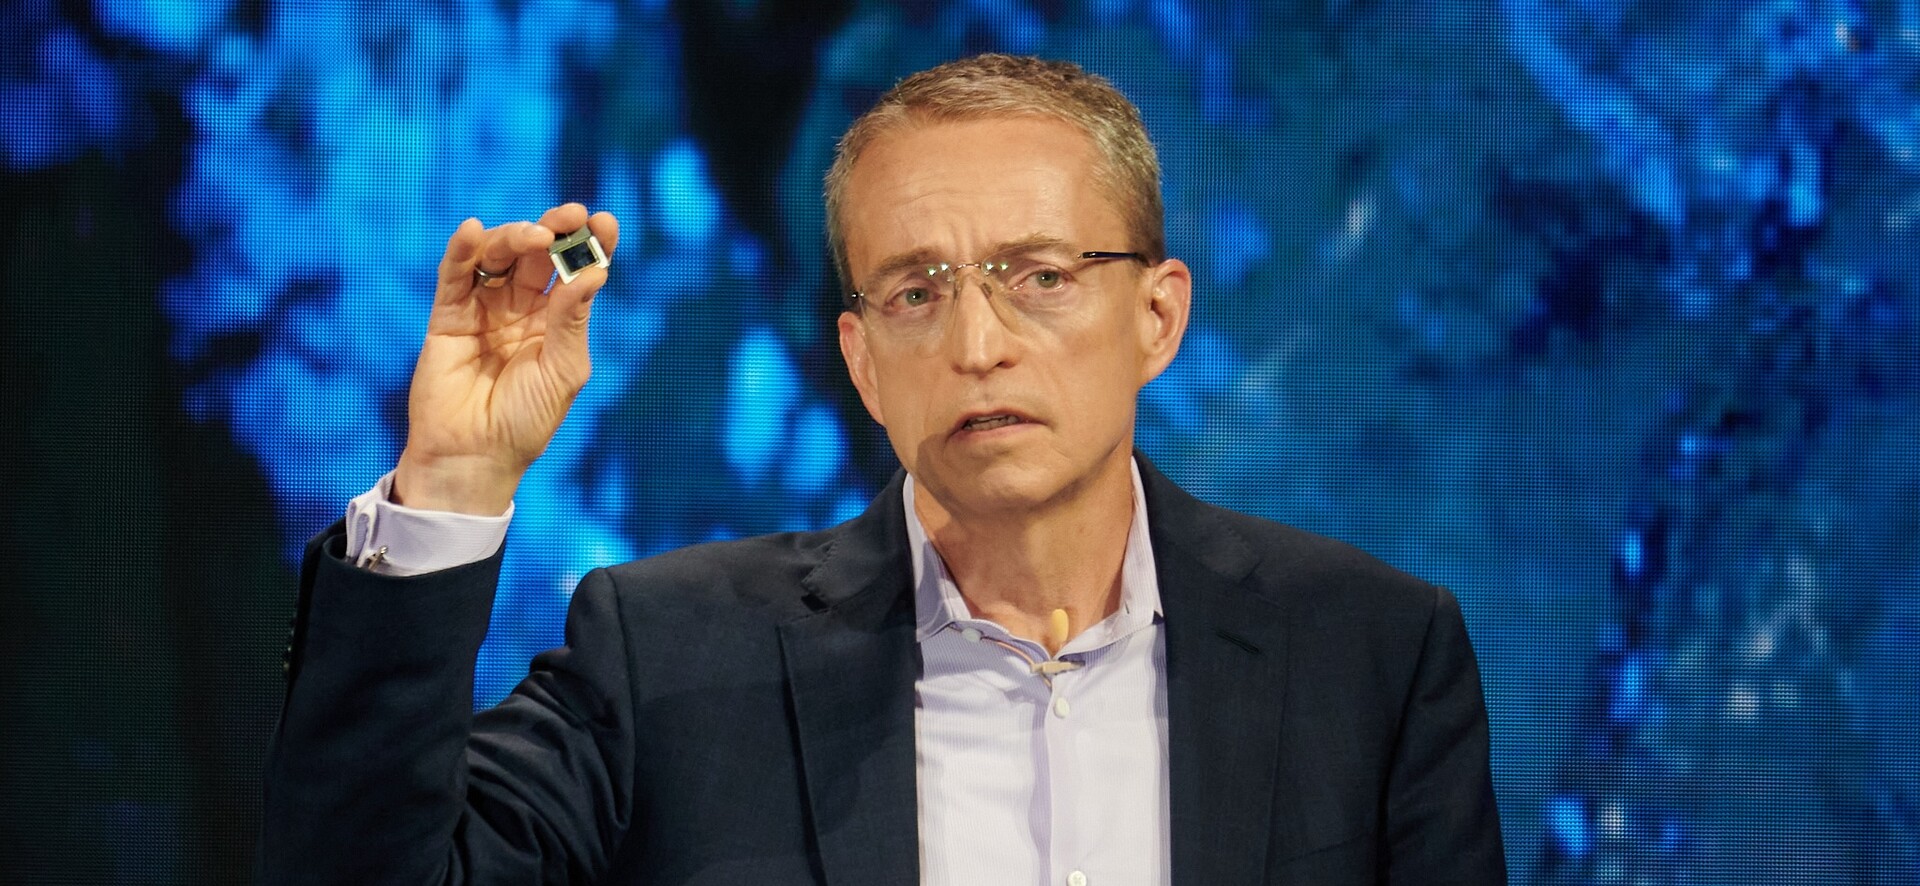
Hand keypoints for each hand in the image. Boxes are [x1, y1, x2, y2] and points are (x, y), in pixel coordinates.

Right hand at [392, 203, 618, 514]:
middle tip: (571, 216)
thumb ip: (571, 320)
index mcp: (556, 323)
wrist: (474, 457)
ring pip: (498, 256)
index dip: (589, 244)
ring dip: (515, 236)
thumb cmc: (526, 422)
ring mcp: (484, 310)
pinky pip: (455, 275)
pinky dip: (462, 249)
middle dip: (555, 229)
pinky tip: (473, 230)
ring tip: (535, 235)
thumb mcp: (562, 371)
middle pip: (537, 255)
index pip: (574, 272)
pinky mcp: (448, 317)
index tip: (605, 220)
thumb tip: (595, 272)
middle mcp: (520, 310)